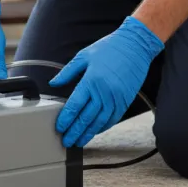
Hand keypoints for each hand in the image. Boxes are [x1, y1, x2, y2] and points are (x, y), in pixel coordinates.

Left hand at [49, 17, 163, 147]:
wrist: (134, 46)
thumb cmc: (109, 48)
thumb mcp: (84, 56)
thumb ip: (67, 72)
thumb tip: (53, 83)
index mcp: (91, 81)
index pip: (75, 105)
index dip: (66, 118)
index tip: (59, 127)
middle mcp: (104, 93)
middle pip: (86, 118)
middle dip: (75, 131)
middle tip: (66, 140)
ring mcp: (116, 99)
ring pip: (99, 122)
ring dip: (88, 133)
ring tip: (79, 141)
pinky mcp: (125, 101)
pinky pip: (112, 119)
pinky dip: (102, 127)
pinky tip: (95, 131)